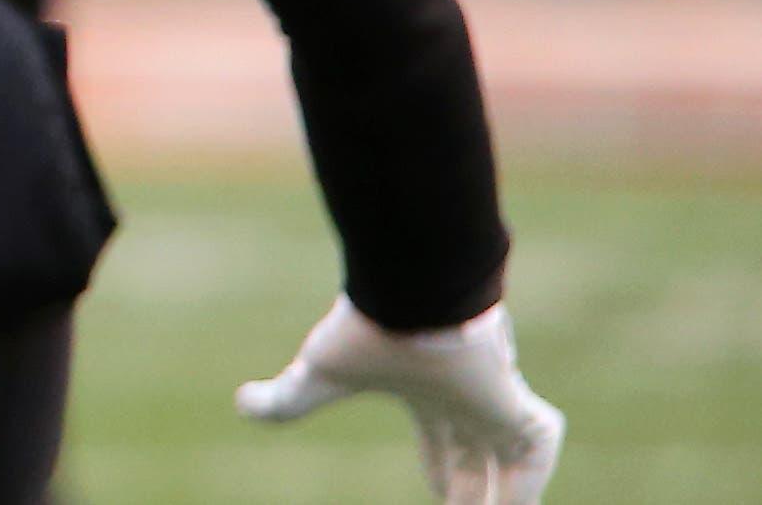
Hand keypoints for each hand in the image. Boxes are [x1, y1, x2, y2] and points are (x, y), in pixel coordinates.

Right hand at [240, 298, 563, 502]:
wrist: (409, 293)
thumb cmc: (365, 330)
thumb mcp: (318, 375)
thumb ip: (287, 397)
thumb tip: (244, 404)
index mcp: (427, 392)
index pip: (444, 440)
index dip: (443, 472)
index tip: (441, 497)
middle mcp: (464, 399)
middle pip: (479, 458)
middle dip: (474, 491)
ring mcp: (493, 402)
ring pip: (511, 465)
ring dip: (502, 497)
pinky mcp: (514, 405)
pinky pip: (534, 454)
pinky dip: (524, 488)